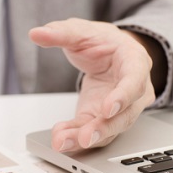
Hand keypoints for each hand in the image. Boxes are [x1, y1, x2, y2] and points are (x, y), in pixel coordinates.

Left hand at [29, 18, 157, 151]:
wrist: (108, 52)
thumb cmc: (102, 42)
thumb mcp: (81, 31)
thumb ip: (61, 32)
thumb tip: (37, 33)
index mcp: (135, 62)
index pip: (134, 81)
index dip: (123, 96)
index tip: (107, 109)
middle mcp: (135, 89)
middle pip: (125, 114)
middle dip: (104, 128)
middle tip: (85, 138)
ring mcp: (122, 108)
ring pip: (109, 129)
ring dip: (85, 137)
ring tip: (62, 141)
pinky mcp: (103, 119)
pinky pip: (92, 131)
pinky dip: (76, 137)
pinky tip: (61, 138)